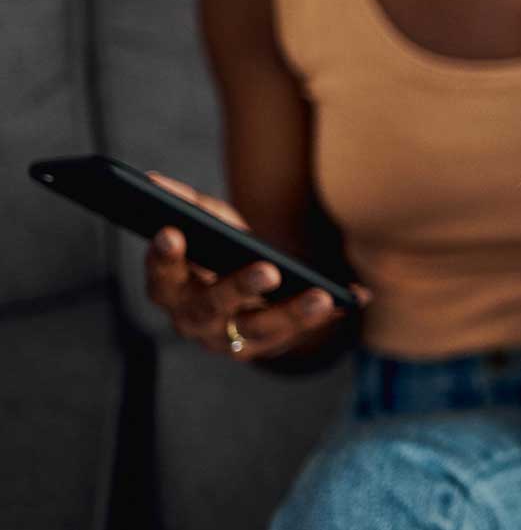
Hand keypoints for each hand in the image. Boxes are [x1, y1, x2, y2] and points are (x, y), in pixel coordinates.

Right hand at [142, 172, 368, 360]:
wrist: (244, 300)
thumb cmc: (218, 255)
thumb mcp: (207, 229)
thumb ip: (189, 207)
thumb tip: (155, 181)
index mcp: (171, 290)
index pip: (161, 276)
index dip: (164, 257)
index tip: (172, 231)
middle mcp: (194, 320)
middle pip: (212, 308)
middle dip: (238, 288)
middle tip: (268, 271)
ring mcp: (230, 339)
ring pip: (260, 330)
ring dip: (292, 313)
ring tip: (321, 295)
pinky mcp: (267, 347)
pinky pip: (300, 333)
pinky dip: (329, 314)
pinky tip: (355, 296)